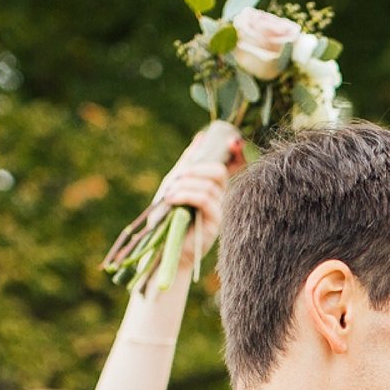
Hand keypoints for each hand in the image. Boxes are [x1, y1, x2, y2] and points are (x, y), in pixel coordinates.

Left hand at [160, 121, 243, 271]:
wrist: (163, 251)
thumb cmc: (167, 220)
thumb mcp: (174, 186)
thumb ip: (186, 164)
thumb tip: (200, 138)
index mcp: (211, 189)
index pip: (223, 165)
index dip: (225, 152)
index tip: (214, 144)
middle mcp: (219, 199)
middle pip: (218, 172)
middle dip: (197, 168)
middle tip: (178, 175)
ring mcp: (219, 212)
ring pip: (209, 186)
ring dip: (185, 184)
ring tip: (169, 194)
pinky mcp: (215, 224)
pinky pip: (206, 200)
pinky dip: (186, 195)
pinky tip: (172, 199)